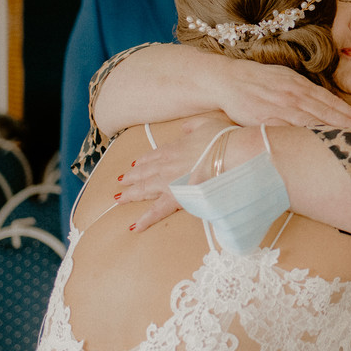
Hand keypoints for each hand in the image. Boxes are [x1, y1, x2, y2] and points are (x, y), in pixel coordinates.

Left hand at [118, 113, 234, 231]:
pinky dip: (145, 219)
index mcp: (175, 147)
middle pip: (144, 172)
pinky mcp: (176, 197)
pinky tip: (134, 226)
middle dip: (131, 177)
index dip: (143, 161)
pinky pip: (157, 211)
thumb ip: (193, 125)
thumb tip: (184, 128)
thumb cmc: (222, 139)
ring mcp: (169, 181)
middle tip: (120, 182)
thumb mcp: (206, 124)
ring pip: (144, 189)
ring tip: (119, 199)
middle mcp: (167, 164)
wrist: (231, 153)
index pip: (153, 156)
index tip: (134, 165)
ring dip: (131, 194)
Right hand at [220, 60, 350, 128]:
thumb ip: (302, 90)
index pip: (329, 100)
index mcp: (299, 84)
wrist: (226, 80)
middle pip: (326, 112)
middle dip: (348, 124)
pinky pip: (291, 131)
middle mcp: (293, 95)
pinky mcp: (267, 120)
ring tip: (350, 141)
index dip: (348, 112)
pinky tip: (319, 145)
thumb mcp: (283, 78)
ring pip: (312, 121)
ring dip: (333, 131)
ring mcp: (281, 107)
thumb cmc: (256, 80)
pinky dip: (307, 137)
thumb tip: (320, 101)